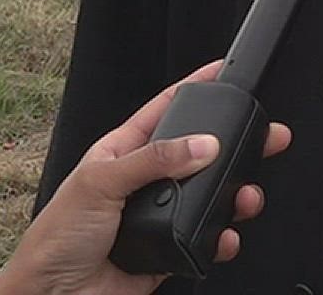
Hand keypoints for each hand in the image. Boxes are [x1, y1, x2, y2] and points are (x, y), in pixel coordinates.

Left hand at [0, 62, 291, 294]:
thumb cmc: (56, 238)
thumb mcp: (100, 182)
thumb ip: (153, 159)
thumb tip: (201, 144)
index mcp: (123, 151)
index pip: (166, 110)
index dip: (195, 88)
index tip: (223, 72)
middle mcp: (144, 181)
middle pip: (200, 154)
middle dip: (235, 146)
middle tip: (267, 138)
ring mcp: (158, 216)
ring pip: (209, 198)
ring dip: (234, 197)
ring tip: (246, 197)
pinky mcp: (169, 250)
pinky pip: (205, 240)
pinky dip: (221, 239)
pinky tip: (223, 236)